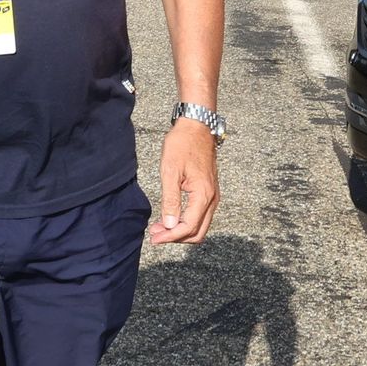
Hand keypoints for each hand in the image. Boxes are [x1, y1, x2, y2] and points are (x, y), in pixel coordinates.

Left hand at [148, 119, 219, 244]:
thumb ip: (171, 200)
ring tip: (160, 227)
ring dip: (180, 231)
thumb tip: (169, 225)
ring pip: (200, 226)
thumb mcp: (170, 171)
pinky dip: (186, 222)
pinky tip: (170, 217)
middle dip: (176, 237)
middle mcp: (212, 199)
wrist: (196, 127)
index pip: (188, 227)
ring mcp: (213, 196)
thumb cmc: (182, 145)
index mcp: (203, 195)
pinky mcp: (209, 192)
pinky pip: (200, 215)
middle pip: (197, 232)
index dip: (170, 236)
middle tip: (155, 235)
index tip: (154, 238)